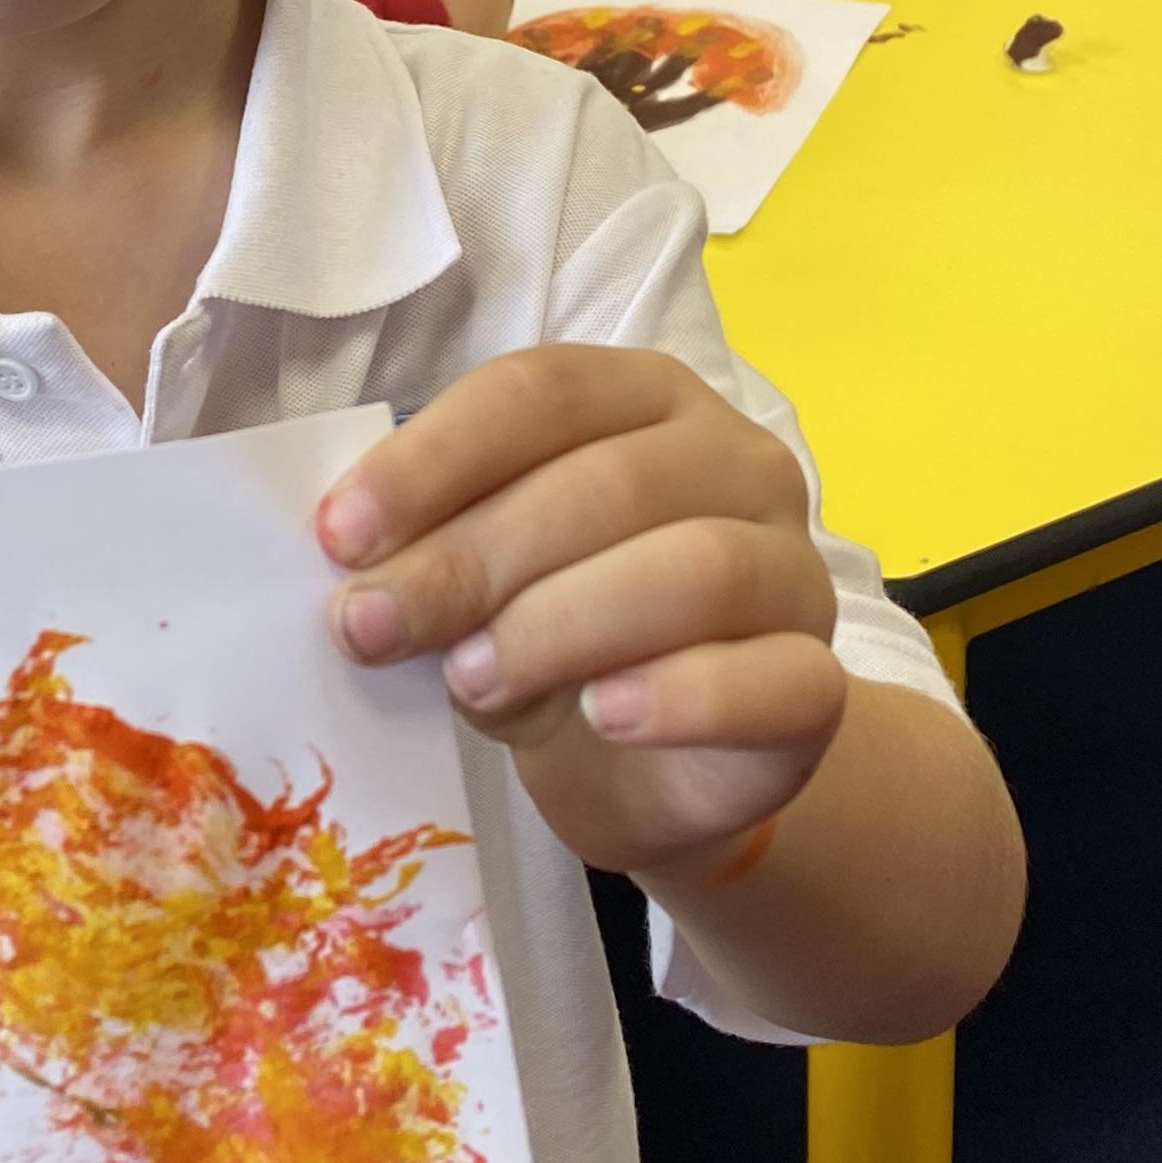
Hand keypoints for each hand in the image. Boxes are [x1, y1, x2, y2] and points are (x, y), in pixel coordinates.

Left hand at [317, 348, 846, 888]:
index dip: (433, 457)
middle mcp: (734, 459)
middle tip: (374, 626)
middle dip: (472, 556)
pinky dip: (684, 695)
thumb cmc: (555, 642)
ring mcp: (792, 568)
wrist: (655, 772)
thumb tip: (355, 580)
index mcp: (642, 399)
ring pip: (696, 568)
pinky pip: (775, 678)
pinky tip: (608, 716)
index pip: (541, 390)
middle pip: (609, 482)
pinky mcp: (820, 684)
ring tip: (474, 682)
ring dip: (563, 624)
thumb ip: (432, 558)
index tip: (341, 536)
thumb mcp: (478, 588)